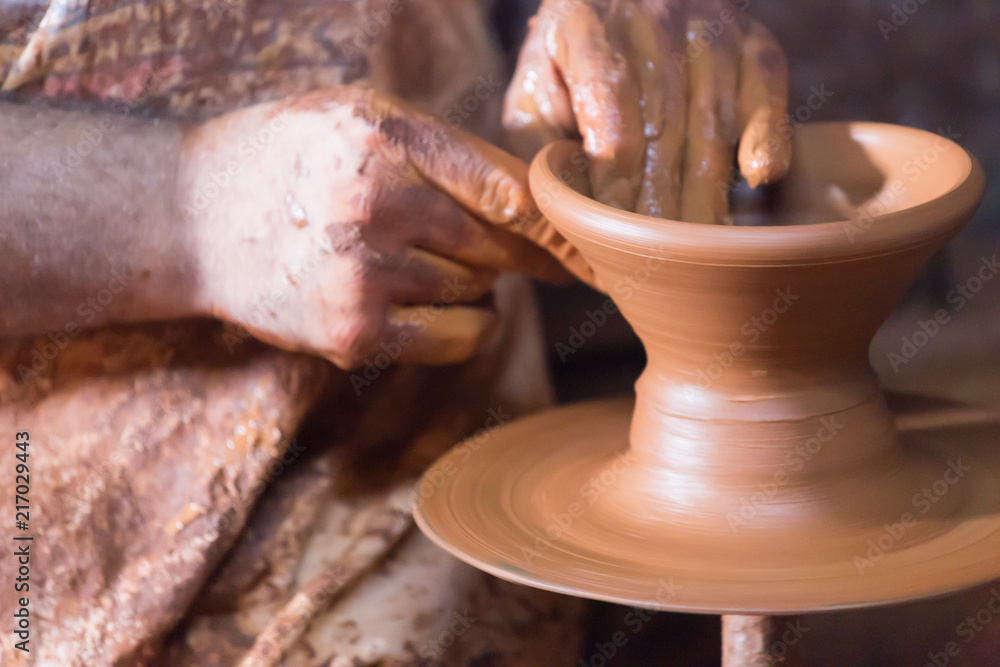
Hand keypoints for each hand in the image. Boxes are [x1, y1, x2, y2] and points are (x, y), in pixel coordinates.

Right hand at [177, 85, 580, 368]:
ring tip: (412, 261)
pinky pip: (459, 339)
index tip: (584, 239)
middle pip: (498, 242)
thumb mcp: (357, 114)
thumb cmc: (287, 158)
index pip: (506, 184)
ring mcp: (364, 272)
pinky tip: (431, 304)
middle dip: (505, 249)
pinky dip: (465, 326)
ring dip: (468, 282)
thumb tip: (537, 204)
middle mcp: (376, 200)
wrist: (188, 219)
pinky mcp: (352, 332)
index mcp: (385, 134)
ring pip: (479, 290)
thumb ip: (442, 148)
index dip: (556, 217)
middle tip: (484, 245)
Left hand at [504, 0, 791, 222]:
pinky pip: (767, 89)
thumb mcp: (531, 97)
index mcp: (582, 24)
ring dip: (708, 192)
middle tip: (660, 267)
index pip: (608, 116)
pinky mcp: (751, 41)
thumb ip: (535, 149)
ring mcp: (707, 27)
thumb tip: (558, 215)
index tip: (615, 239)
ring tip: (701, 250)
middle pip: (664, 128)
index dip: (615, 184)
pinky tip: (760, 178)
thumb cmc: (566, 67)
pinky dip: (768, 134)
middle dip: (661, 206)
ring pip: (713, 120)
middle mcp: (650, 17)